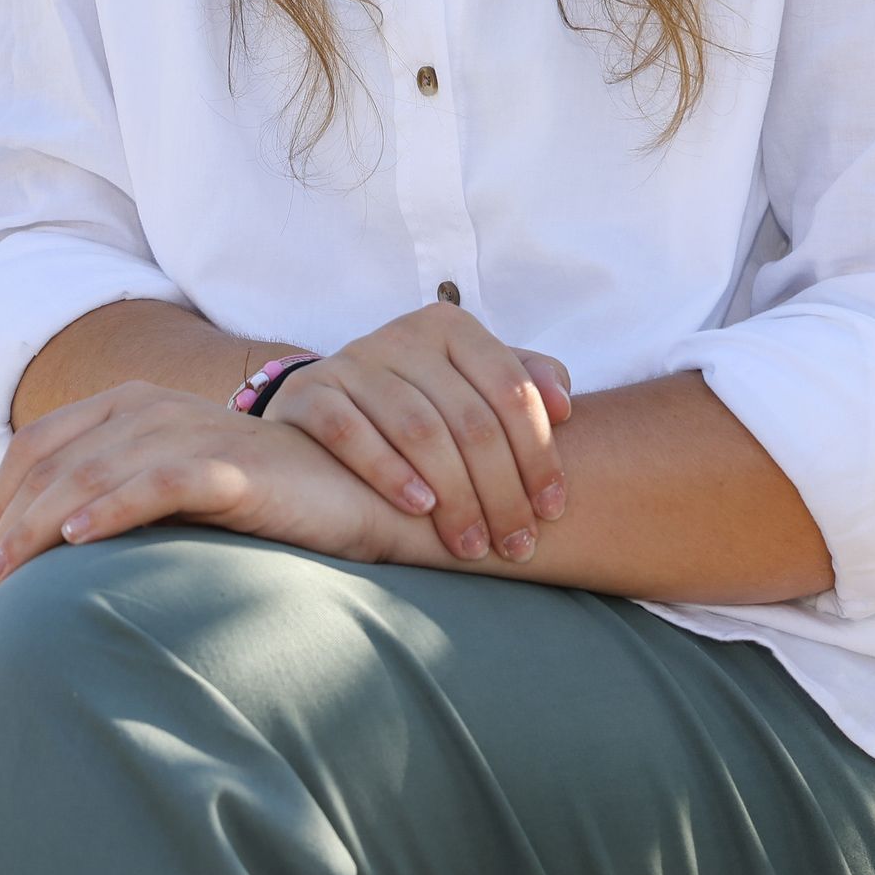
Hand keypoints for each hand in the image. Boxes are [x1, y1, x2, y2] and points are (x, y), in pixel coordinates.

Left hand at [0, 379, 410, 606]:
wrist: (355, 495)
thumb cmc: (256, 504)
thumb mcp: (172, 492)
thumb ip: (117, 501)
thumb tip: (46, 556)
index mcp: (127, 406)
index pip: (34, 448)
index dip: (1, 505)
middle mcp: (150, 409)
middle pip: (51, 469)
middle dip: (9, 534)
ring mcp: (190, 433)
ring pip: (90, 477)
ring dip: (40, 534)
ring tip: (10, 586)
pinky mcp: (230, 466)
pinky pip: (157, 483)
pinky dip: (111, 510)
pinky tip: (77, 544)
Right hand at [265, 304, 572, 563]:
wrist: (327, 406)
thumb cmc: (423, 406)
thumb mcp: (474, 386)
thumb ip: (526, 386)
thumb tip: (565, 406)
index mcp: (452, 327)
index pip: (511, 390)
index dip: (540, 454)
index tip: (552, 511)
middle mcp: (403, 335)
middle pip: (470, 419)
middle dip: (500, 492)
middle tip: (516, 546)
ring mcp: (353, 360)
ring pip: (418, 430)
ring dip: (454, 496)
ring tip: (472, 545)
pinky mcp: (310, 391)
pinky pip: (351, 433)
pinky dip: (388, 472)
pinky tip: (418, 508)